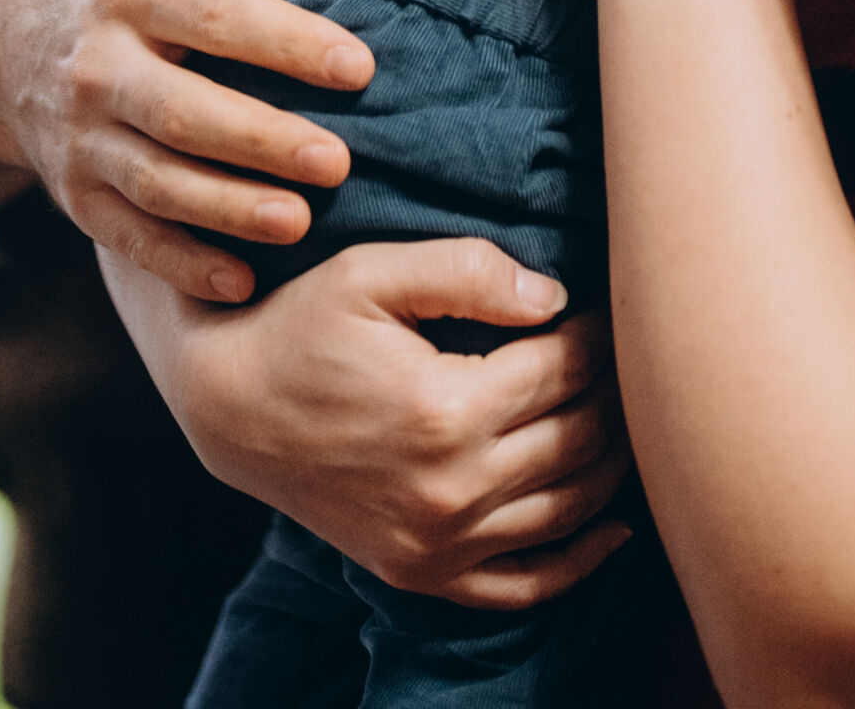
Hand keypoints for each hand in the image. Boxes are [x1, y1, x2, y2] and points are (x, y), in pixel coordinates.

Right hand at [0, 0, 373, 299]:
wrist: (2, 53)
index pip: (215, 16)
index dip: (286, 42)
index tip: (359, 67)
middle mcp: (98, 67)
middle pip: (184, 112)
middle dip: (263, 141)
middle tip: (339, 163)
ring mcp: (82, 140)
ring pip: (158, 182)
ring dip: (229, 209)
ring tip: (300, 224)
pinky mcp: (76, 198)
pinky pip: (130, 238)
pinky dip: (182, 263)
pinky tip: (242, 282)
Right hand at [101, 237, 631, 605]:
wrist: (231, 408)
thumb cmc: (302, 326)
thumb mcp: (374, 272)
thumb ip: (469, 270)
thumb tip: (555, 295)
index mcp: (446, 409)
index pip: (566, 369)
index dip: (597, 331)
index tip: (605, 304)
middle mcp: (451, 490)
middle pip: (579, 439)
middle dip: (613, 391)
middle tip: (620, 354)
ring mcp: (438, 543)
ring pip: (568, 509)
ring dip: (611, 462)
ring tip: (623, 414)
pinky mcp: (422, 573)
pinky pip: (525, 585)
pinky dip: (579, 559)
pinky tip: (612, 524)